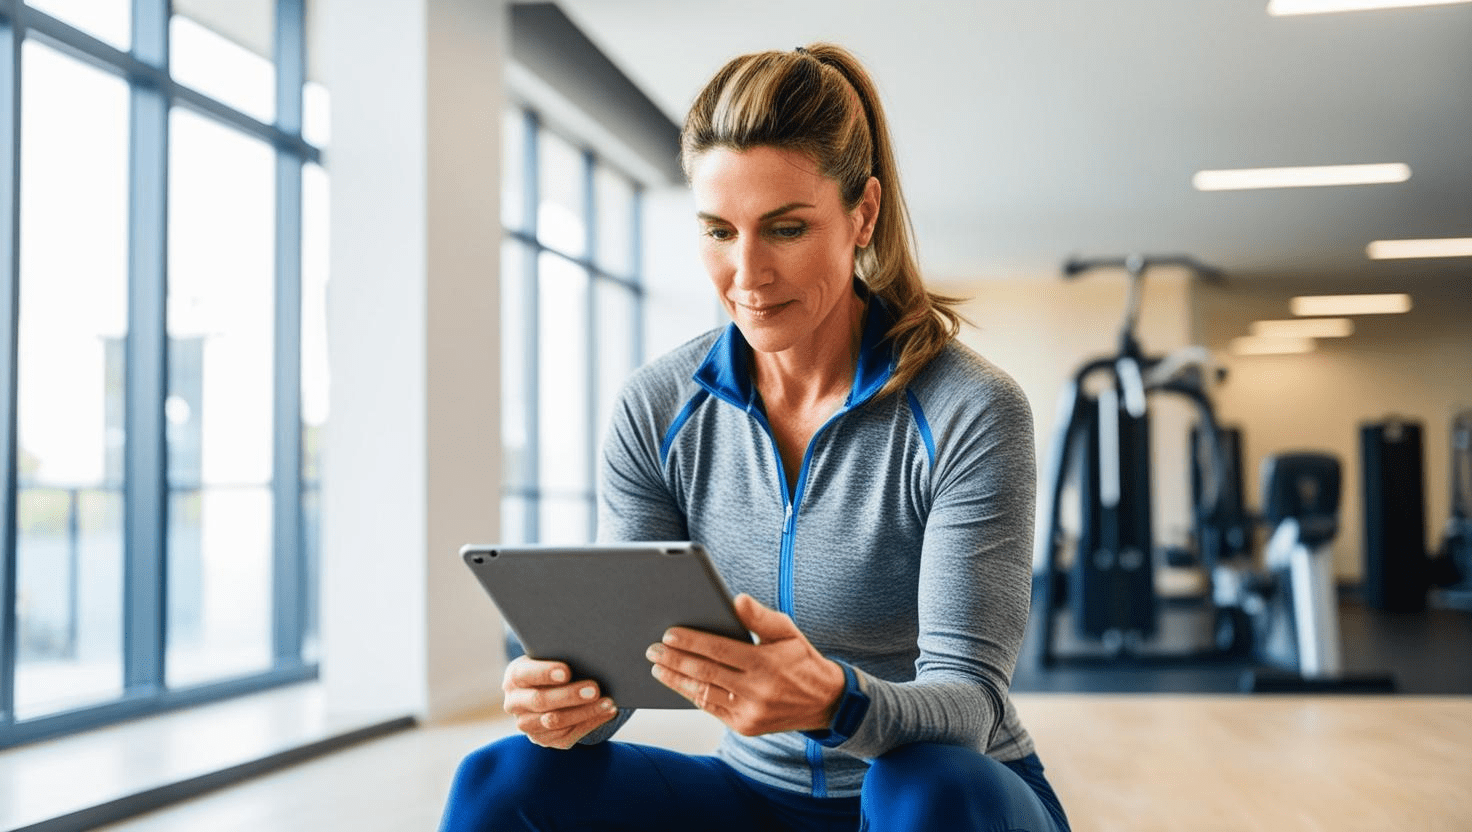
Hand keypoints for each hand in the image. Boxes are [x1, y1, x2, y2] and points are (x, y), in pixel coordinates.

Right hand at [502, 656, 617, 748]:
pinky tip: (608, 712)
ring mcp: (527, 725)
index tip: (566, 672)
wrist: (545, 690)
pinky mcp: (544, 740)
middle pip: (541, 701)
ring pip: (555, 721)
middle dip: (570, 695)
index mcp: (514, 678)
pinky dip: (591, 723)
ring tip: (608, 702)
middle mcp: (514, 703)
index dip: (545, 673)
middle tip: (594, 688)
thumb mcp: (548, 657)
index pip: (525, 675)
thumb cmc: (552, 666)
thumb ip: (559, 655)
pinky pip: (568, 735)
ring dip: (585, 712)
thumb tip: (588, 652)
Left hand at [646, 593, 845, 736]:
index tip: (668, 634)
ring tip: (657, 667)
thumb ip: (760, 617)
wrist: (825, 702)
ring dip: (676, 680)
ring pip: (703, 694)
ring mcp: (750, 713)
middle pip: (705, 673)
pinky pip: (711, 709)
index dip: (690, 642)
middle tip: (652, 650)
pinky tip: (678, 684)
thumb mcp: (787, 631)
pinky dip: (692, 695)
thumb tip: (736, 600)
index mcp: (766, 664)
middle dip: (674, 660)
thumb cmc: (801, 659)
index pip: (718, 651)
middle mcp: (757, 691)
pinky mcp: (745, 727)